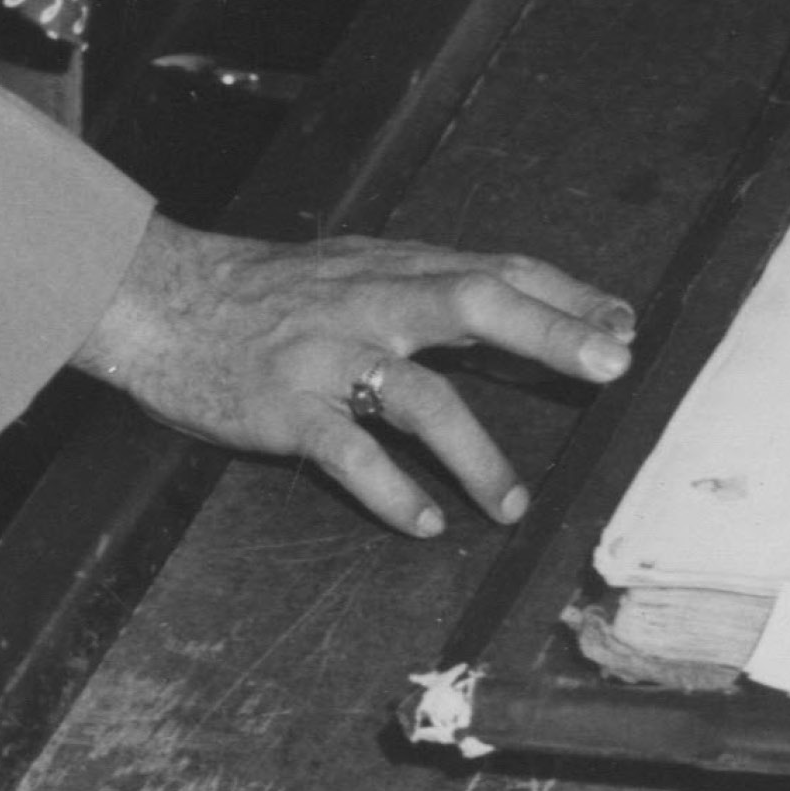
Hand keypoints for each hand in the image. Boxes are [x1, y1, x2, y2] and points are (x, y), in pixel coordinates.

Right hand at [69, 213, 634, 537]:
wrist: (164, 300)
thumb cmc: (271, 292)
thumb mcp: (357, 269)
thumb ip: (431, 288)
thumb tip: (523, 309)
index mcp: (394, 268)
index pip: (495, 270)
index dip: (565, 295)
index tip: (625, 324)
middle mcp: (370, 302)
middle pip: (474, 302)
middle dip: (549, 332)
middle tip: (611, 367)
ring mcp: (329, 353)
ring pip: (419, 394)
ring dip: (476, 452)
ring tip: (510, 505)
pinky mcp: (286, 406)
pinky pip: (348, 452)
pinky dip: (391, 490)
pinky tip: (422, 522)